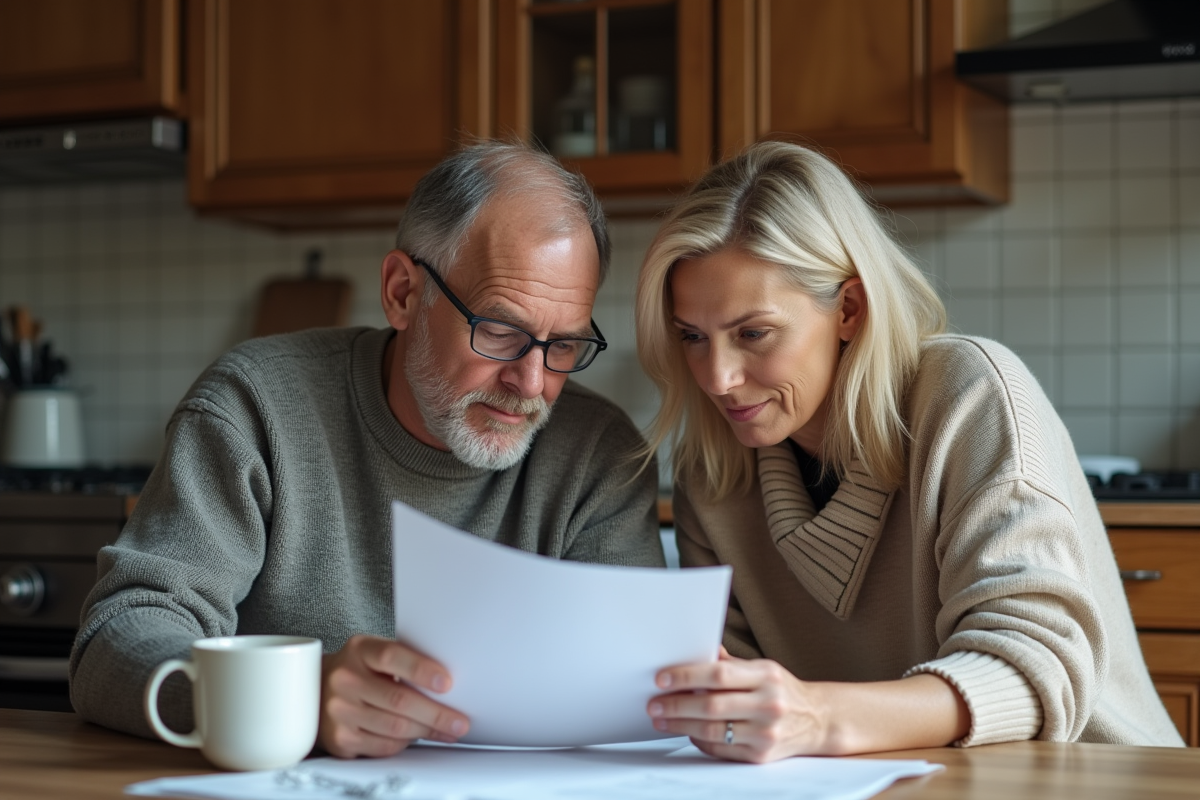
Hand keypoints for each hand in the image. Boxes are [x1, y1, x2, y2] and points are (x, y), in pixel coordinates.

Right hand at [319, 634, 469, 757]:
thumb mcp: (374, 653)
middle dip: (436, 714)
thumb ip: (404, 660)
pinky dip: (406, 743)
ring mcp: (340, 711)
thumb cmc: (357, 669)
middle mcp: (345, 680)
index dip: (421, 670)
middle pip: (399, 700)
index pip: (391, 656)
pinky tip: (418, 737)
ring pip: (395, 727)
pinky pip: (383, 746)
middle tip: (460, 721)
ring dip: (427, 731)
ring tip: (447, 730)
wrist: (315, 691)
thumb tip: (447, 683)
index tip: (447, 683)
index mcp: (359, 650)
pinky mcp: (340, 739)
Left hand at [647, 650, 828, 762]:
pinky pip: (721, 749)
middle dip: (676, 705)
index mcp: (766, 676)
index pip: (719, 674)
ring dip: (680, 725)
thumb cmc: (783, 690)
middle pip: (712, 705)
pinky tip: (687, 731)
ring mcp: (766, 732)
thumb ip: (729, 664)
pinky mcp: (761, 755)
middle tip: (653, 703)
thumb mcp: (763, 668)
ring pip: (713, 730)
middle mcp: (768, 704)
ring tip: (662, 719)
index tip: (662, 679)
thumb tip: (695, 650)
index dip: (686, 676)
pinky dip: (699, 740)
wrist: (818, 720)